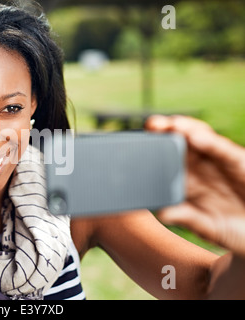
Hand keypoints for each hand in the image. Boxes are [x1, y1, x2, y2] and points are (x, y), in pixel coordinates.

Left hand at [146, 115, 244, 256]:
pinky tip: (196, 137)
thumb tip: (162, 213)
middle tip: (152, 124)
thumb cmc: (236, 231)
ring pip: (202, 139)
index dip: (154, 149)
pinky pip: (225, 151)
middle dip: (166, 131)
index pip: (167, 160)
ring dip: (187, 129)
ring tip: (173, 125)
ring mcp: (221, 163)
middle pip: (181, 143)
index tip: (137, 143)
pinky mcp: (241, 163)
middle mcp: (202, 168)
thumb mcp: (209, 228)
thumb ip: (189, 218)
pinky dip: (211, 143)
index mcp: (188, 182)